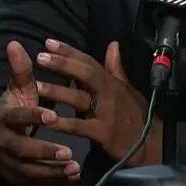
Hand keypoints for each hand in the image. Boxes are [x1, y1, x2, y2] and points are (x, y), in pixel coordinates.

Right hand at [0, 40, 81, 185]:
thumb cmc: (12, 110)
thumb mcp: (16, 90)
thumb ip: (20, 70)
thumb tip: (14, 43)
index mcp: (5, 118)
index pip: (18, 117)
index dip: (34, 117)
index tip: (53, 114)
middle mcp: (5, 142)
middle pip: (22, 149)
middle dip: (44, 150)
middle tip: (68, 151)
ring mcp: (9, 162)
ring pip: (29, 170)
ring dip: (52, 170)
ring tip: (74, 168)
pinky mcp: (17, 177)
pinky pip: (35, 181)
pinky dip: (53, 180)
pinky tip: (72, 177)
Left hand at [35, 38, 161, 167]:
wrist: (149, 143)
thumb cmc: (135, 114)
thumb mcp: (127, 89)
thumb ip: (116, 68)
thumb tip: (113, 44)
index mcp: (111, 82)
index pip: (89, 62)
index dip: (69, 51)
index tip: (49, 42)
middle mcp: (108, 93)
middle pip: (85, 74)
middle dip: (63, 64)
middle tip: (40, 57)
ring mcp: (105, 113)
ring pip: (79, 99)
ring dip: (58, 92)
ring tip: (36, 86)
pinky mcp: (102, 133)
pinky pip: (79, 127)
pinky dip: (63, 124)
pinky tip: (48, 121)